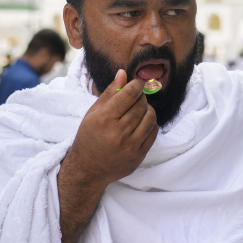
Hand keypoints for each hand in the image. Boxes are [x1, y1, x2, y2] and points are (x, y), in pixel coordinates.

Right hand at [65, 69, 157, 186]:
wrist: (88, 169)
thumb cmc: (89, 137)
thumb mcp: (93, 113)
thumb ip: (109, 92)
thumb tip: (124, 73)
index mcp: (103, 119)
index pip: (129, 94)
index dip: (136, 85)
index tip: (136, 84)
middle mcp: (117, 133)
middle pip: (141, 105)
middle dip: (140, 97)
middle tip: (136, 97)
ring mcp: (130, 146)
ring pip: (150, 117)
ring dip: (147, 109)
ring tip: (139, 109)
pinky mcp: (139, 155)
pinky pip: (154, 132)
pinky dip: (150, 123)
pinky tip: (142, 123)